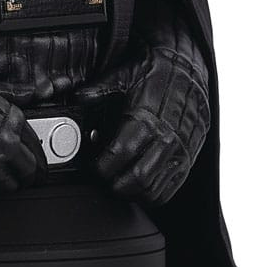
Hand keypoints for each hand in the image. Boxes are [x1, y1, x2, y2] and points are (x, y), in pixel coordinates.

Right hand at [0, 60, 48, 198]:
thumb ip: (12, 92)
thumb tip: (30, 91)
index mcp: (11, 121)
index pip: (38, 148)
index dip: (39, 156)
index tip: (38, 160)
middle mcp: (2, 146)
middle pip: (30, 172)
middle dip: (29, 173)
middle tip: (25, 174)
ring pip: (9, 187)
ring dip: (6, 182)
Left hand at [73, 42, 209, 205]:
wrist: (190, 70)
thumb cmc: (156, 73)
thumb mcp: (123, 76)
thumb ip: (98, 90)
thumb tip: (77, 98)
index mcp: (145, 119)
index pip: (120, 155)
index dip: (102, 167)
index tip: (93, 167)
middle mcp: (165, 138)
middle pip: (137, 179)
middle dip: (114, 185)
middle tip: (103, 179)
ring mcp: (179, 152)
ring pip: (153, 190)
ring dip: (132, 193)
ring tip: (118, 184)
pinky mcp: (187, 160)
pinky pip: (169, 190)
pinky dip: (151, 196)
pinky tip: (138, 187)